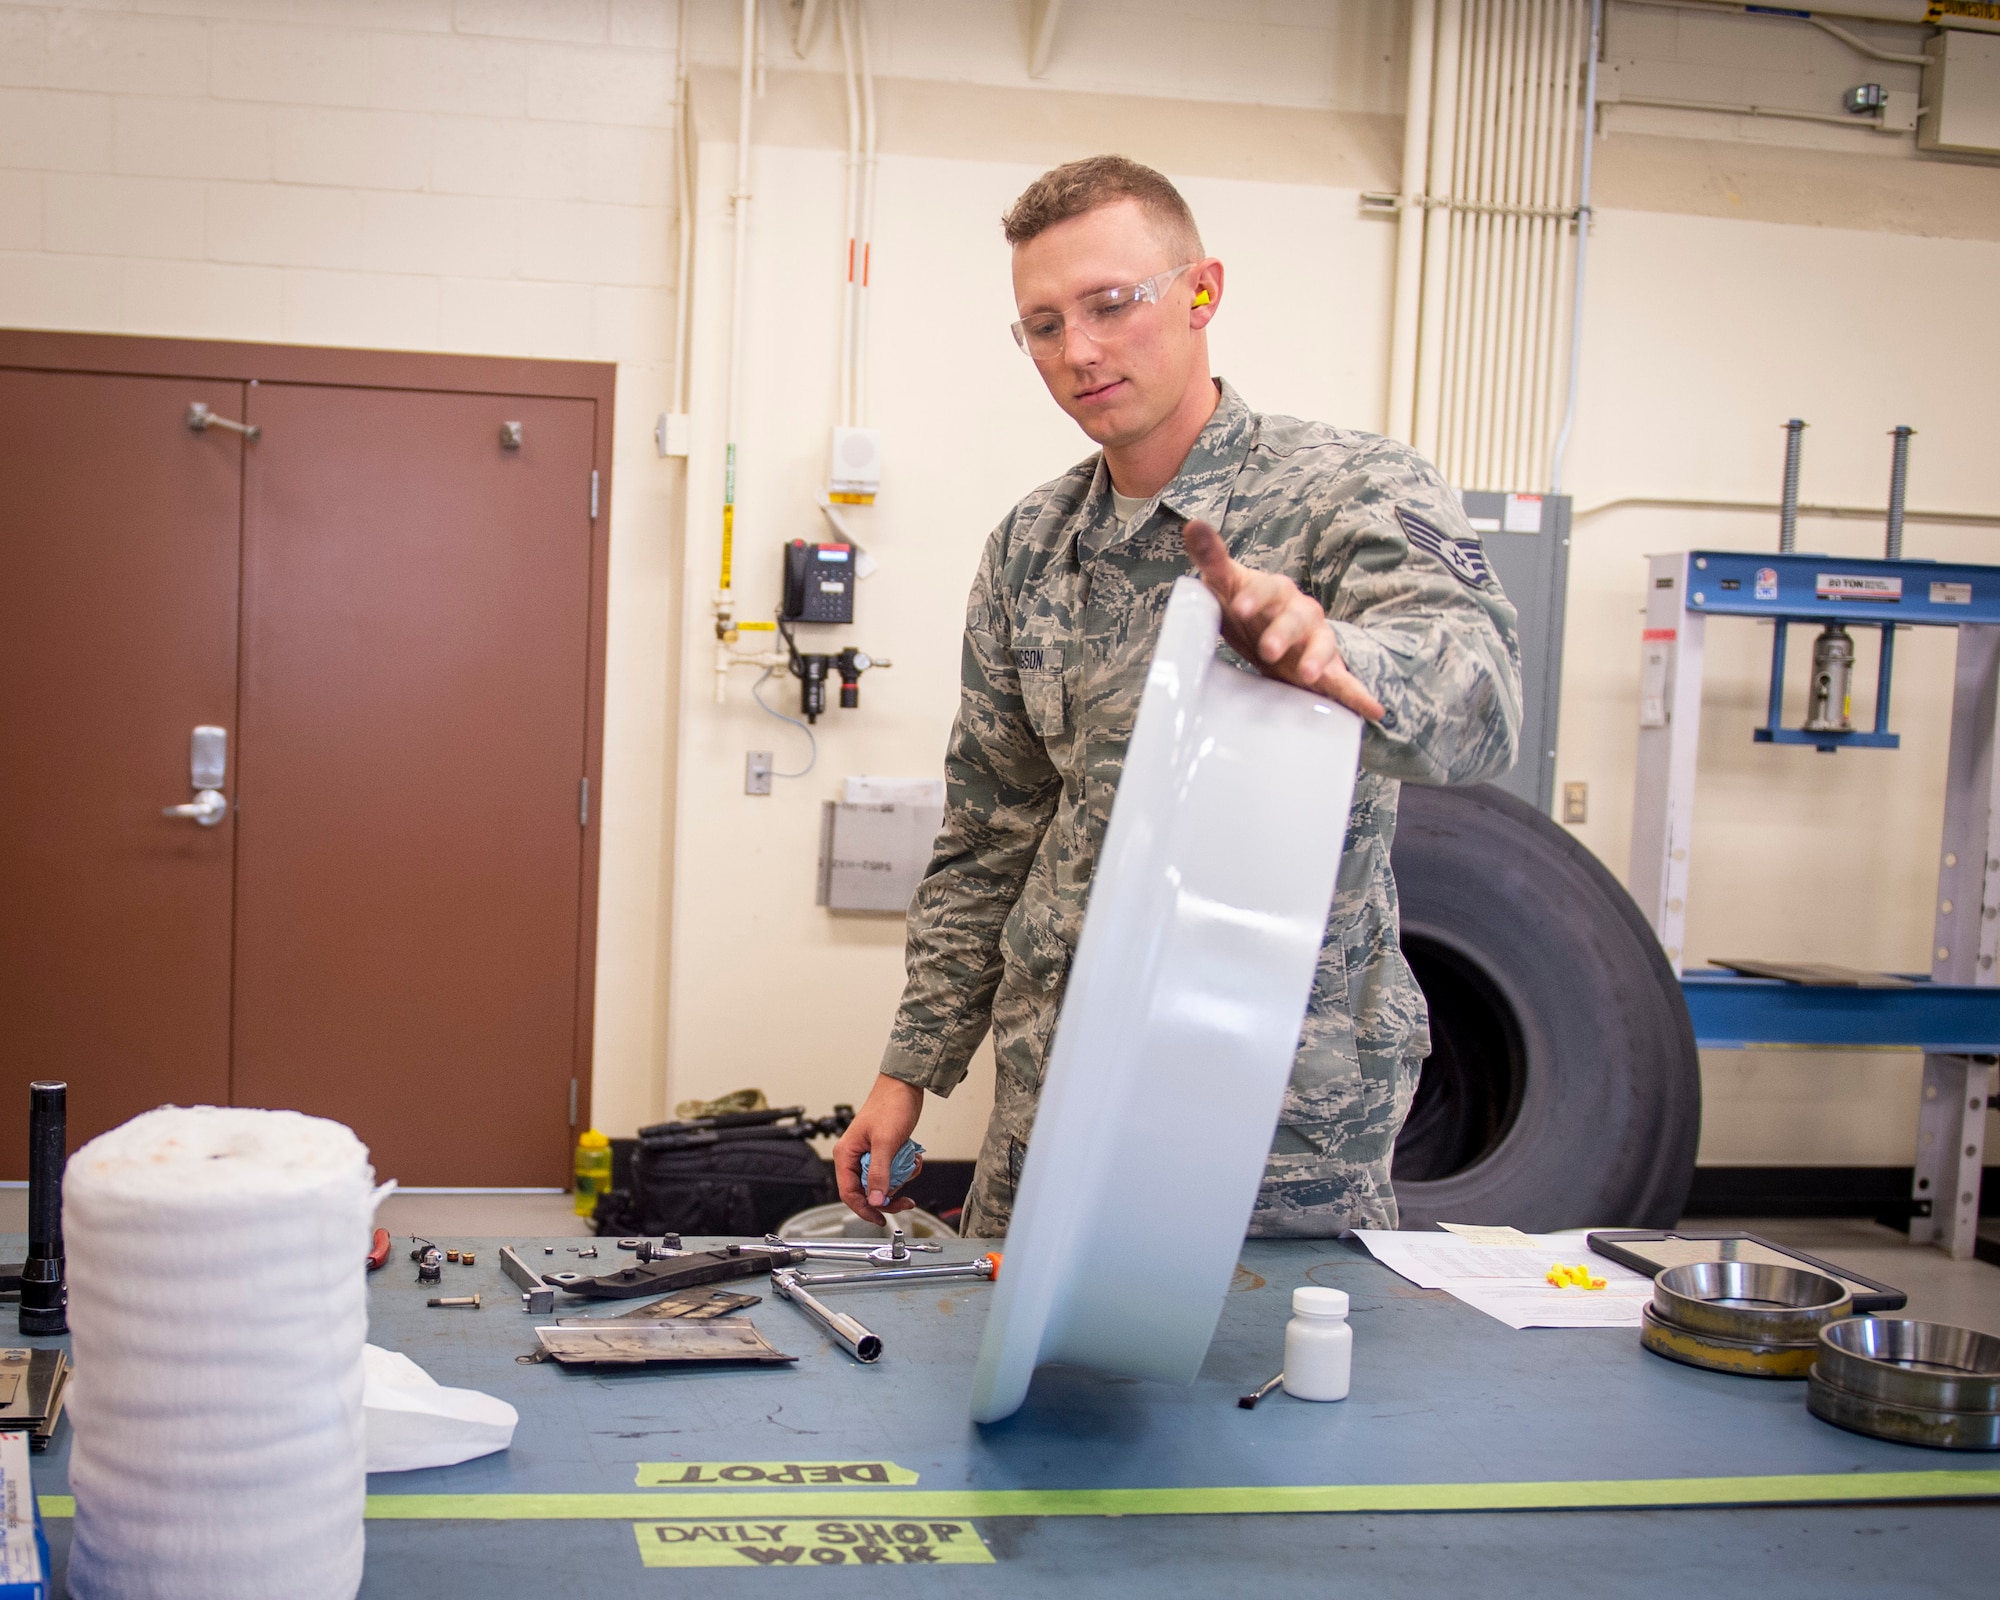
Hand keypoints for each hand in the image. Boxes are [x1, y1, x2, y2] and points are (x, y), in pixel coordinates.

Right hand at [833, 1074, 924, 1224]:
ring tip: (912, 1166)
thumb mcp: (885, 1143)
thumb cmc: (890, 1106)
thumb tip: (874, 1200)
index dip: (864, 1209)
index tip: (881, 1219)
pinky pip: (892, 1171)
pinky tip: (913, 1158)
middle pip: (867, 1191)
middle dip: (888, 1195)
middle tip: (905, 1201)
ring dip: (900, 1179)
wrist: (906, 1086)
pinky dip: (905, 1168)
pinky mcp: (883, 1152)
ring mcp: (869, 1155)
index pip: (848, 1193)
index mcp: (846, 1154)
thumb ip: (878, 1174)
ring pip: (882, 1182)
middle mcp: (854, 1157)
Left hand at [1182, 519, 1385, 720]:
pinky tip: (1374, 710)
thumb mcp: (1225, 584)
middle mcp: (1301, 613)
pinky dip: (1359, 695)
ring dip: (1318, 660)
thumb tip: (1194, 525)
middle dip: (1284, 632)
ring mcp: (1316, 641)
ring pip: (1323, 645)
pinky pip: (1345, 682)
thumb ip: (1212, 557)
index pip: (1268, 588)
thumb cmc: (1246, 607)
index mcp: (1276, 591)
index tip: (1239, 608)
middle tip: (1268, 650)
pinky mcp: (1326, 670)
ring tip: (1309, 676)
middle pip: (1297, 618)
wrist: (1266, 634)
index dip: (1255, 597)